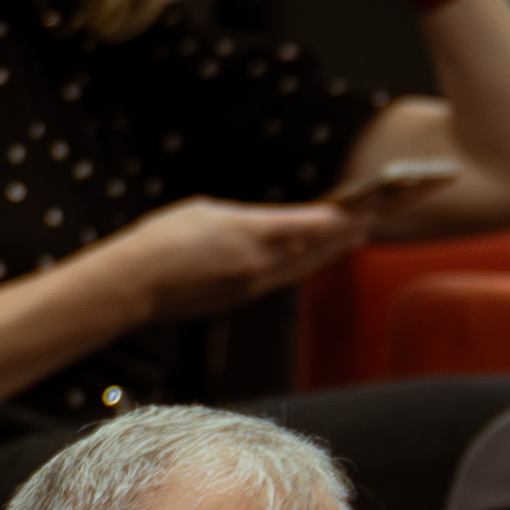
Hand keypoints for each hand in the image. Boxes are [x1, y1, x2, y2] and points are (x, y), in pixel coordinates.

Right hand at [98, 199, 371, 325]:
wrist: (137, 283)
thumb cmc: (163, 238)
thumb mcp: (207, 211)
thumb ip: (245, 220)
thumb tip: (267, 229)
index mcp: (252, 233)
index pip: (309, 225)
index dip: (340, 220)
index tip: (365, 211)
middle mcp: (260, 263)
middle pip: (315, 250)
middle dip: (346, 235)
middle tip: (372, 221)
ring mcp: (253, 285)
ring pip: (302, 267)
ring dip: (330, 253)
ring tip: (354, 238)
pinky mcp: (241, 299)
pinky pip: (281, 279)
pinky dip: (301, 266)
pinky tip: (311, 258)